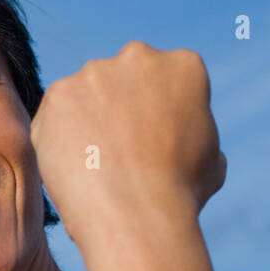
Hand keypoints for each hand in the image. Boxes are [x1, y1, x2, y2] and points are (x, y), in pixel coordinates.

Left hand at [29, 41, 225, 248]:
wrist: (136, 214)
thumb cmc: (181, 195)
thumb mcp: (213, 162)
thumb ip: (196, 135)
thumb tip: (185, 139)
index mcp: (184, 66)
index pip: (168, 81)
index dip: (159, 115)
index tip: (154, 142)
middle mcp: (139, 56)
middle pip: (124, 80)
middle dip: (121, 108)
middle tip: (119, 152)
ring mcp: (95, 73)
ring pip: (87, 95)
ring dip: (88, 121)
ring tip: (95, 165)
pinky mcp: (58, 95)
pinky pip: (56, 115)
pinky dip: (59, 137)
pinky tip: (74, 166)